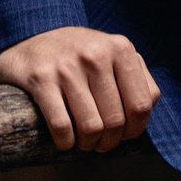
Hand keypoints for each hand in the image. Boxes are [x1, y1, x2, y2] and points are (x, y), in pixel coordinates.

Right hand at [0, 25, 159, 151]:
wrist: (32, 36)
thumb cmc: (79, 53)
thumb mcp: (112, 52)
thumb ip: (136, 75)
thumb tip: (148, 109)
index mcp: (120, 49)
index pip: (142, 104)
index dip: (135, 129)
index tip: (125, 135)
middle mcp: (96, 55)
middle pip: (115, 120)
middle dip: (109, 142)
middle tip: (101, 143)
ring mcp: (67, 67)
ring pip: (91, 127)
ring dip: (88, 144)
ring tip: (84, 142)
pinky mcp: (41, 79)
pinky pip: (62, 126)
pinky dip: (66, 142)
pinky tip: (65, 139)